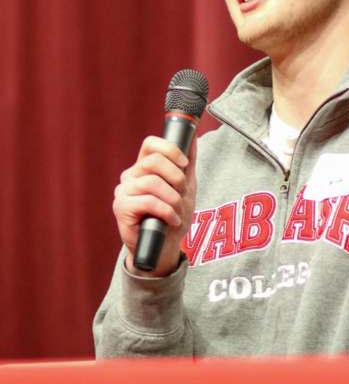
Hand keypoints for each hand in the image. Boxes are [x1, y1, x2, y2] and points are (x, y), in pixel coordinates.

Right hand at [112, 135, 196, 276]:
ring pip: (152, 182)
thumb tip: (193, 136)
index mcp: (143, 167)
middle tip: (183, 192)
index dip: (170, 149)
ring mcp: (123, 191)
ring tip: (178, 211)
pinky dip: (166, 211)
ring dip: (173, 198)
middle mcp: (131, 176)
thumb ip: (187, 163)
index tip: (185, 164)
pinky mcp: (121, 208)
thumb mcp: (185, 187)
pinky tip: (172, 221)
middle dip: (176, 177)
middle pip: (153, 161)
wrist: (163, 248)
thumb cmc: (172, 217)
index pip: (150, 144)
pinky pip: (148, 201)